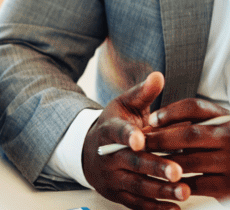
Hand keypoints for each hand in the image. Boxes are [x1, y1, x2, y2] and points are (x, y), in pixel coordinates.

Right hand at [82, 72, 188, 209]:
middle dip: (154, 167)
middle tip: (177, 171)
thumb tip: (158, 76)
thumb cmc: (113, 125)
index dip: (127, 136)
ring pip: (136, 184)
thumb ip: (143, 93)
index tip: (141, 140)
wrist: (88, 151)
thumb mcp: (123, 105)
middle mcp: (106, 155)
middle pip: (131, 162)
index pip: (116, 132)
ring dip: (160, 189)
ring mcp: (110, 176)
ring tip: (184, 191)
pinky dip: (154, 208)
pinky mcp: (115, 193)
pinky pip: (135, 203)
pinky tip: (174, 208)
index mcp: (108, 130)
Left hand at [146, 98, 229, 200]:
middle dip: (160, 138)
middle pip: (189, 134)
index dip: (170, 112)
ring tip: (146, 160)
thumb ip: (191, 118)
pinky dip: (178, 181)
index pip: (195, 107)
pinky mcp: (229, 187)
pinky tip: (165, 179)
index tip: (150, 119)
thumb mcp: (216, 124)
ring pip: (190, 160)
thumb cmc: (225, 143)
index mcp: (225, 119)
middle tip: (140, 142)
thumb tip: (153, 122)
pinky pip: (197, 184)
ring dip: (165, 161)